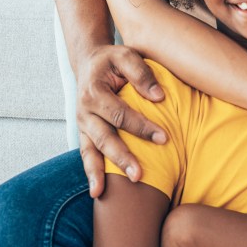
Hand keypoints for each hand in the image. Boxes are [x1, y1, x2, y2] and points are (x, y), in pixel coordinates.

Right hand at [76, 44, 167, 196]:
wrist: (89, 62)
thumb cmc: (112, 59)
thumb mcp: (126, 56)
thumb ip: (142, 73)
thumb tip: (160, 97)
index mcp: (94, 91)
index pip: (120, 114)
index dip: (142, 127)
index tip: (164, 138)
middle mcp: (84, 110)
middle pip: (104, 137)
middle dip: (122, 157)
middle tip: (140, 175)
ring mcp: (81, 124)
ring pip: (91, 151)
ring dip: (102, 172)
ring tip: (109, 191)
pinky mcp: (83, 133)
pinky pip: (86, 154)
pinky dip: (91, 173)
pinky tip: (98, 191)